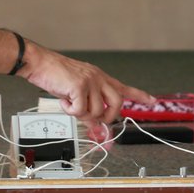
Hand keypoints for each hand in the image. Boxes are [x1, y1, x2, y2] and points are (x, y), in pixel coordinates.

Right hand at [21, 44, 153, 123]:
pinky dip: (70, 111)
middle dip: (108, 117)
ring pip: (97, 111)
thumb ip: (89, 108)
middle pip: (117, 103)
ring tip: (70, 104)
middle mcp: (99, 78)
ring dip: (82, 114)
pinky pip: (81, 110)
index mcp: (100, 77)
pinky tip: (63, 101)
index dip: (140, 95)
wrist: (40, 63)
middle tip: (94, 119)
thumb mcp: (76, 92)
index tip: (153, 101)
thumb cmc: (56, 76)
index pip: (124, 87)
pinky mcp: (79, 86)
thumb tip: (96, 129)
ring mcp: (90, 81)